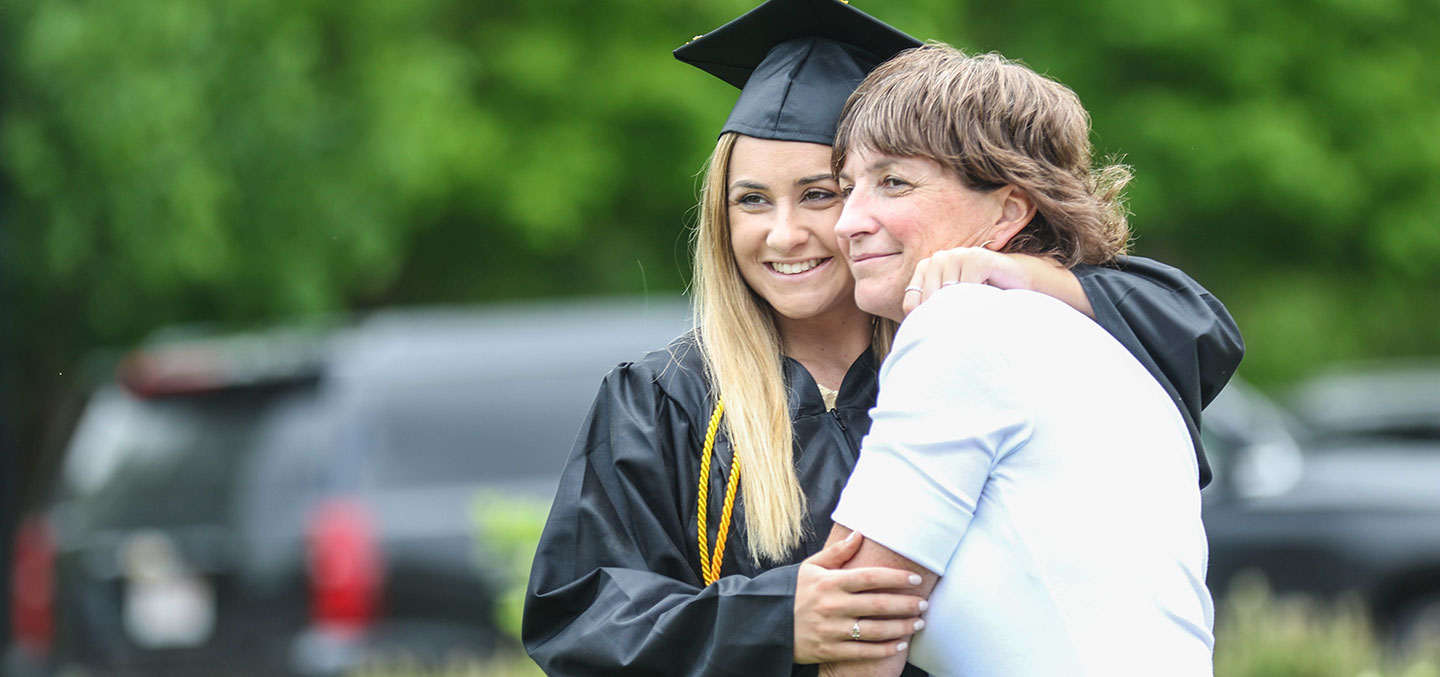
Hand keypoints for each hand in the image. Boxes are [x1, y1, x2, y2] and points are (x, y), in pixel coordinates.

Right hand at [793, 533, 927, 663]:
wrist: (768, 624)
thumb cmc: (793, 593)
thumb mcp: (810, 568)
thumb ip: (837, 553)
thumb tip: (860, 533)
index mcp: (830, 582)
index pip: (871, 577)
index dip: (897, 577)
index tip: (916, 578)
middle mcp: (833, 605)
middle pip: (879, 604)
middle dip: (906, 604)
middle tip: (924, 603)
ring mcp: (832, 630)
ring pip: (876, 630)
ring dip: (902, 627)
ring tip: (918, 624)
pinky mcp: (830, 650)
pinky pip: (863, 652)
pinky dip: (885, 650)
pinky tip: (899, 644)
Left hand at [903, 248, 1085, 316]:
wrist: (1019, 283)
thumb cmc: (982, 297)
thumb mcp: (952, 304)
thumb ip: (931, 312)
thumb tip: (910, 337)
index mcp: (926, 267)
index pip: (911, 302)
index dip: (924, 321)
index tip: (941, 329)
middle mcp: (939, 258)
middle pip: (928, 301)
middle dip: (945, 317)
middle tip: (963, 323)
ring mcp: (958, 255)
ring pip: (947, 296)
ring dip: (963, 310)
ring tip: (976, 310)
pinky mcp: (978, 258)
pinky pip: (967, 287)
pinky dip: (976, 300)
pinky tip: (987, 297)